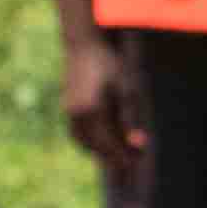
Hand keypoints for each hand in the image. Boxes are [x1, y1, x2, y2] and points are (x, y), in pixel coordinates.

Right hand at [60, 40, 142, 171]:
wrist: (85, 46)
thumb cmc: (111, 65)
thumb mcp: (126, 90)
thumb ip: (129, 118)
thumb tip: (138, 143)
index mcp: (93, 111)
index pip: (108, 144)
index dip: (122, 155)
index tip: (137, 162)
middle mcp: (77, 115)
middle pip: (96, 146)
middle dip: (114, 155)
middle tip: (135, 159)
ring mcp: (70, 112)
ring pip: (84, 142)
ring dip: (101, 151)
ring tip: (121, 154)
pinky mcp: (68, 108)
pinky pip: (78, 134)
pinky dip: (91, 142)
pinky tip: (104, 142)